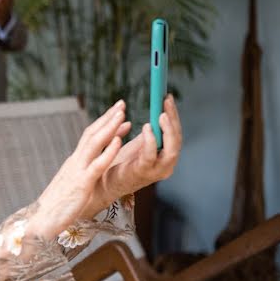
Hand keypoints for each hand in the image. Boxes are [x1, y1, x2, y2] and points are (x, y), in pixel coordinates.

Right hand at [32, 100, 129, 237]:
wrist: (41, 221)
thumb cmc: (57, 208)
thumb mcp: (72, 186)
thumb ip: (81, 175)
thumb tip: (89, 170)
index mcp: (74, 162)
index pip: (90, 137)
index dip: (104, 124)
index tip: (118, 115)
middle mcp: (75, 162)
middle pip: (92, 133)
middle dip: (108, 117)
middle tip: (121, 103)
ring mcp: (78, 171)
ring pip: (95, 143)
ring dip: (109, 127)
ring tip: (122, 115)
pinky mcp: (82, 184)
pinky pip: (97, 165)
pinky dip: (108, 152)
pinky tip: (119, 142)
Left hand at [86, 95, 182, 215]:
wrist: (102, 183)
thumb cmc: (119, 163)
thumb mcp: (137, 145)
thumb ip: (148, 134)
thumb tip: (156, 113)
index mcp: (164, 157)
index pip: (175, 134)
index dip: (173, 116)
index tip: (167, 97)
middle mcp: (165, 165)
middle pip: (177, 140)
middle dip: (173, 119)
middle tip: (166, 101)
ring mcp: (156, 171)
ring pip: (171, 150)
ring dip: (167, 131)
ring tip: (161, 114)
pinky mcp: (141, 173)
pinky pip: (150, 157)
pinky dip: (150, 141)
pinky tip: (146, 128)